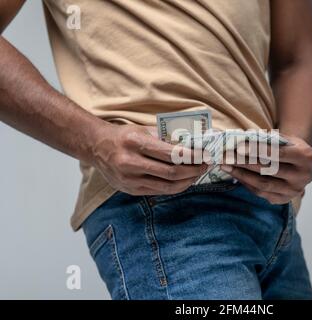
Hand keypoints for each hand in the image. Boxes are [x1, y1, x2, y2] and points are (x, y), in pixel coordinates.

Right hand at [89, 123, 208, 195]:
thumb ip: (166, 137)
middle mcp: (130, 163)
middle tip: (205, 165)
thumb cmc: (124, 136)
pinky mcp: (130, 190)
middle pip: (172, 173)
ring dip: (188, 181)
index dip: (192, 157)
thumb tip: (193, 143)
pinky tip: (184, 180)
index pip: (171, 154)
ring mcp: (129, 180)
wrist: (97, 147)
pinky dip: (175, 186)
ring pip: (168, 186)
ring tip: (198, 173)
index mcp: (135, 143)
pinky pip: (159, 191)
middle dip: (194, 170)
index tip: (205, 155)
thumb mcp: (143, 129)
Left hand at [220, 135, 311, 203]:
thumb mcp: (283, 138)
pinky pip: (260, 193)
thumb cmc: (287, 146)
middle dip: (245, 163)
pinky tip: (235, 174)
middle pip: (269, 170)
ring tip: (226, 166)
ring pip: (263, 184)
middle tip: (226, 157)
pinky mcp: (283, 199)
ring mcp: (293, 191)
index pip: (278, 153)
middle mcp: (303, 176)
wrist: (299, 162)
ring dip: (241, 175)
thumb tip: (240, 142)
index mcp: (306, 157)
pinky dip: (246, 183)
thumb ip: (266, 139)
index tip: (238, 148)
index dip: (257, 151)